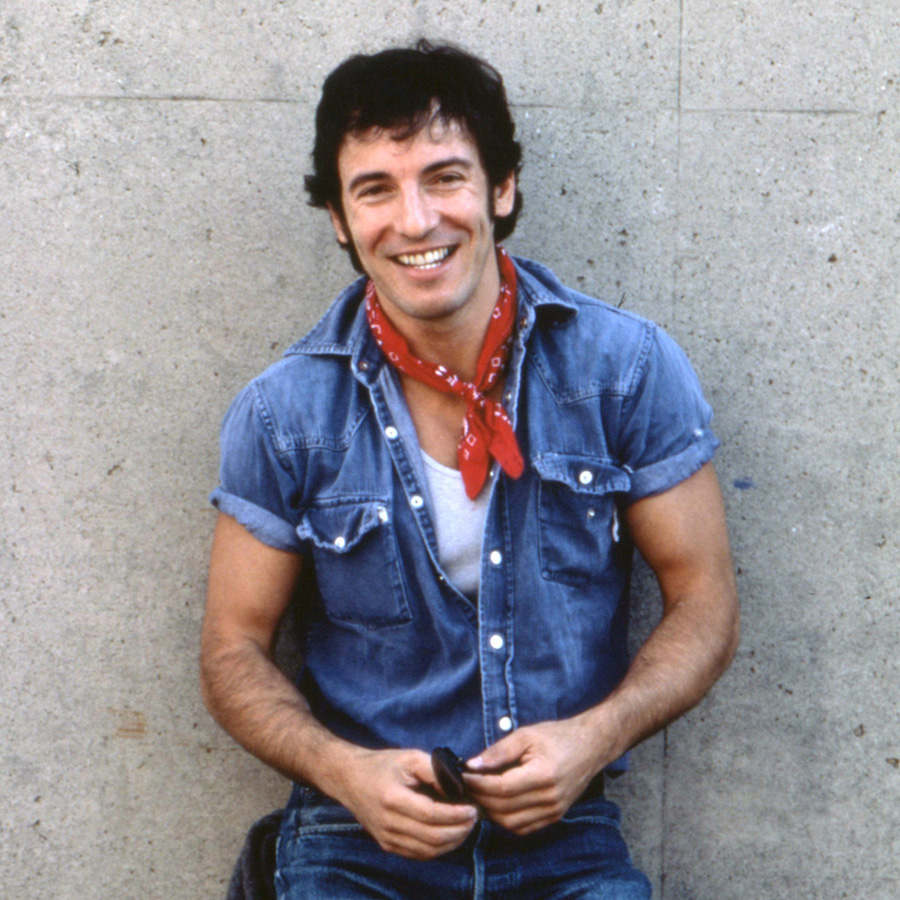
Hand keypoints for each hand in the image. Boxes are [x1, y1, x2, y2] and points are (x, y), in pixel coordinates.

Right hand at [335, 747, 478, 859]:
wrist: (350, 778)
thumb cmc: (382, 765)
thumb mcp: (410, 757)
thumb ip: (435, 770)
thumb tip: (458, 788)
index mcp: (393, 798)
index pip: (431, 814)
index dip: (456, 815)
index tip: (473, 808)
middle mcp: (388, 822)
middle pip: (432, 837)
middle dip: (460, 830)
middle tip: (475, 818)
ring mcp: (386, 837)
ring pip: (427, 850)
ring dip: (452, 842)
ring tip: (466, 827)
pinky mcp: (387, 845)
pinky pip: (418, 854)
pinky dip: (438, 849)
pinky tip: (450, 836)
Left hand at [462, 717, 605, 834]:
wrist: (590, 746)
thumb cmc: (557, 736)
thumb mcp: (526, 735)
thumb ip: (498, 751)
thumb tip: (472, 764)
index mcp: (543, 775)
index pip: (502, 788)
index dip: (479, 785)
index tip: (463, 776)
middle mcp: (550, 798)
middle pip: (504, 809)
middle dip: (480, 799)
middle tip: (465, 786)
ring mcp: (554, 811)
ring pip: (511, 823)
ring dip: (490, 812)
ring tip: (478, 795)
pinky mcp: (555, 816)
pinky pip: (523, 827)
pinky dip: (505, 820)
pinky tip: (495, 805)